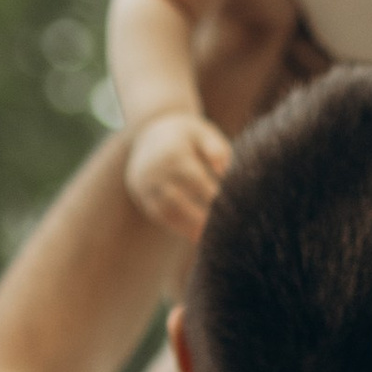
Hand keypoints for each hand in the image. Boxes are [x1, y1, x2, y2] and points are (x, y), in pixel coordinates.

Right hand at [125, 109, 232, 240]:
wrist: (149, 132)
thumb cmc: (187, 135)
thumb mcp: (202, 132)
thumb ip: (215, 148)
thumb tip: (223, 170)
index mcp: (173, 153)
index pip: (195, 179)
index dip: (212, 195)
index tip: (230, 209)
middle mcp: (155, 169)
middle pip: (178, 198)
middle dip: (199, 216)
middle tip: (221, 231)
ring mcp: (145, 183)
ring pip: (166, 210)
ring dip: (186, 227)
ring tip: (208, 240)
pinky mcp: (141, 194)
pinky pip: (158, 214)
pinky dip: (176, 227)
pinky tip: (194, 236)